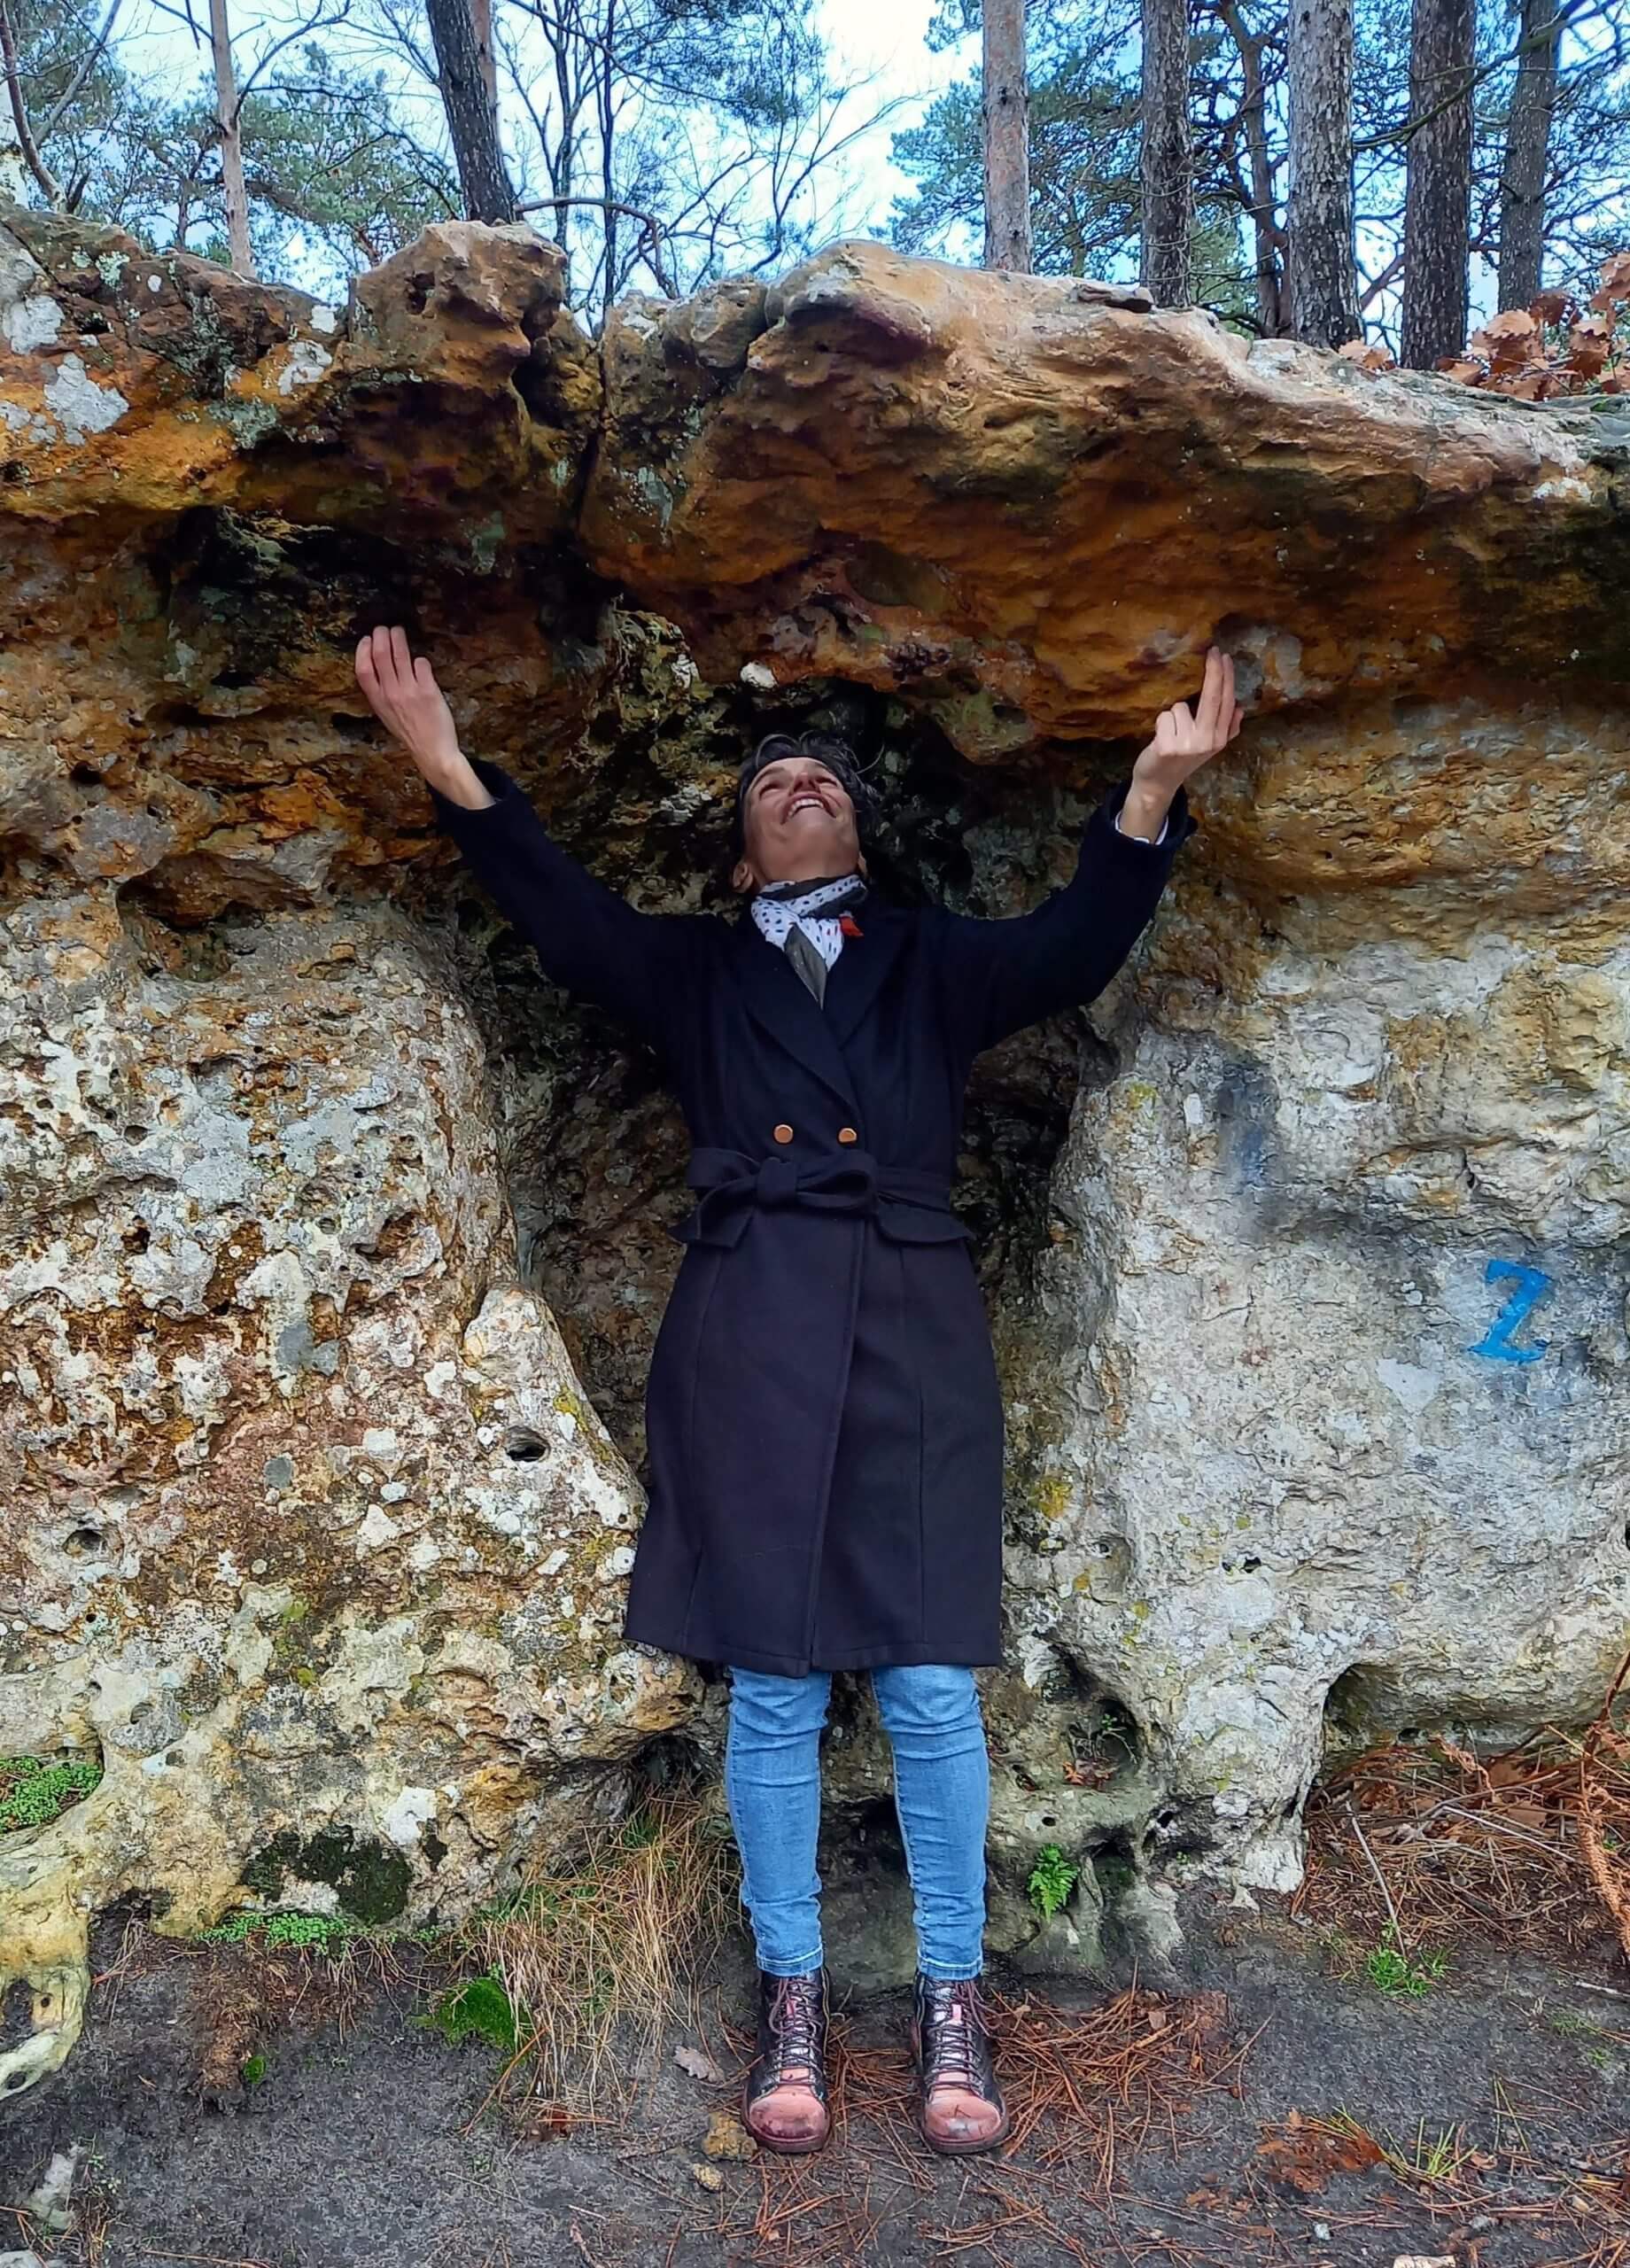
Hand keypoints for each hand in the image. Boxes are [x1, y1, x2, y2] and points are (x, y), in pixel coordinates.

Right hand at [354, 624, 480, 798]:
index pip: (362, 669)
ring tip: (398, 631)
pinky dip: (420, 660)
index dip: (363, 650)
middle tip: (384, 628)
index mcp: (377, 701)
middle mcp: (391, 694)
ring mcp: (410, 691)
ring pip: (401, 655)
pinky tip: (420, 662)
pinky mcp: (428, 691)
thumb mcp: (386, 715)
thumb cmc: (409, 733)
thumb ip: (381, 692)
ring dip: (399, 639)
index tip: (367, 639)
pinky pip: (421, 664)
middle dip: (381, 636)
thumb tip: (378, 666)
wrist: (433, 752)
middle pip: (381, 655)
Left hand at [1133, 645, 1242, 790]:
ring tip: (1171, 733)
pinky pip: (1164, 717)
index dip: (1227, 678)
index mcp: (1219, 739)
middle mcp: (1207, 742)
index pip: (1227, 702)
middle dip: (1214, 671)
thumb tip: (1241, 708)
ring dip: (1172, 715)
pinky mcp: (1167, 747)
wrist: (1158, 784)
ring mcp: (1188, 745)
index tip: (1225, 657)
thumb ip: (1226, 729)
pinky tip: (1161, 739)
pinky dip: (1160, 723)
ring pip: (1180, 707)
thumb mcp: (1208, 747)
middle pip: (1213, 698)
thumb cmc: (1181, 760)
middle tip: (1214, 651)